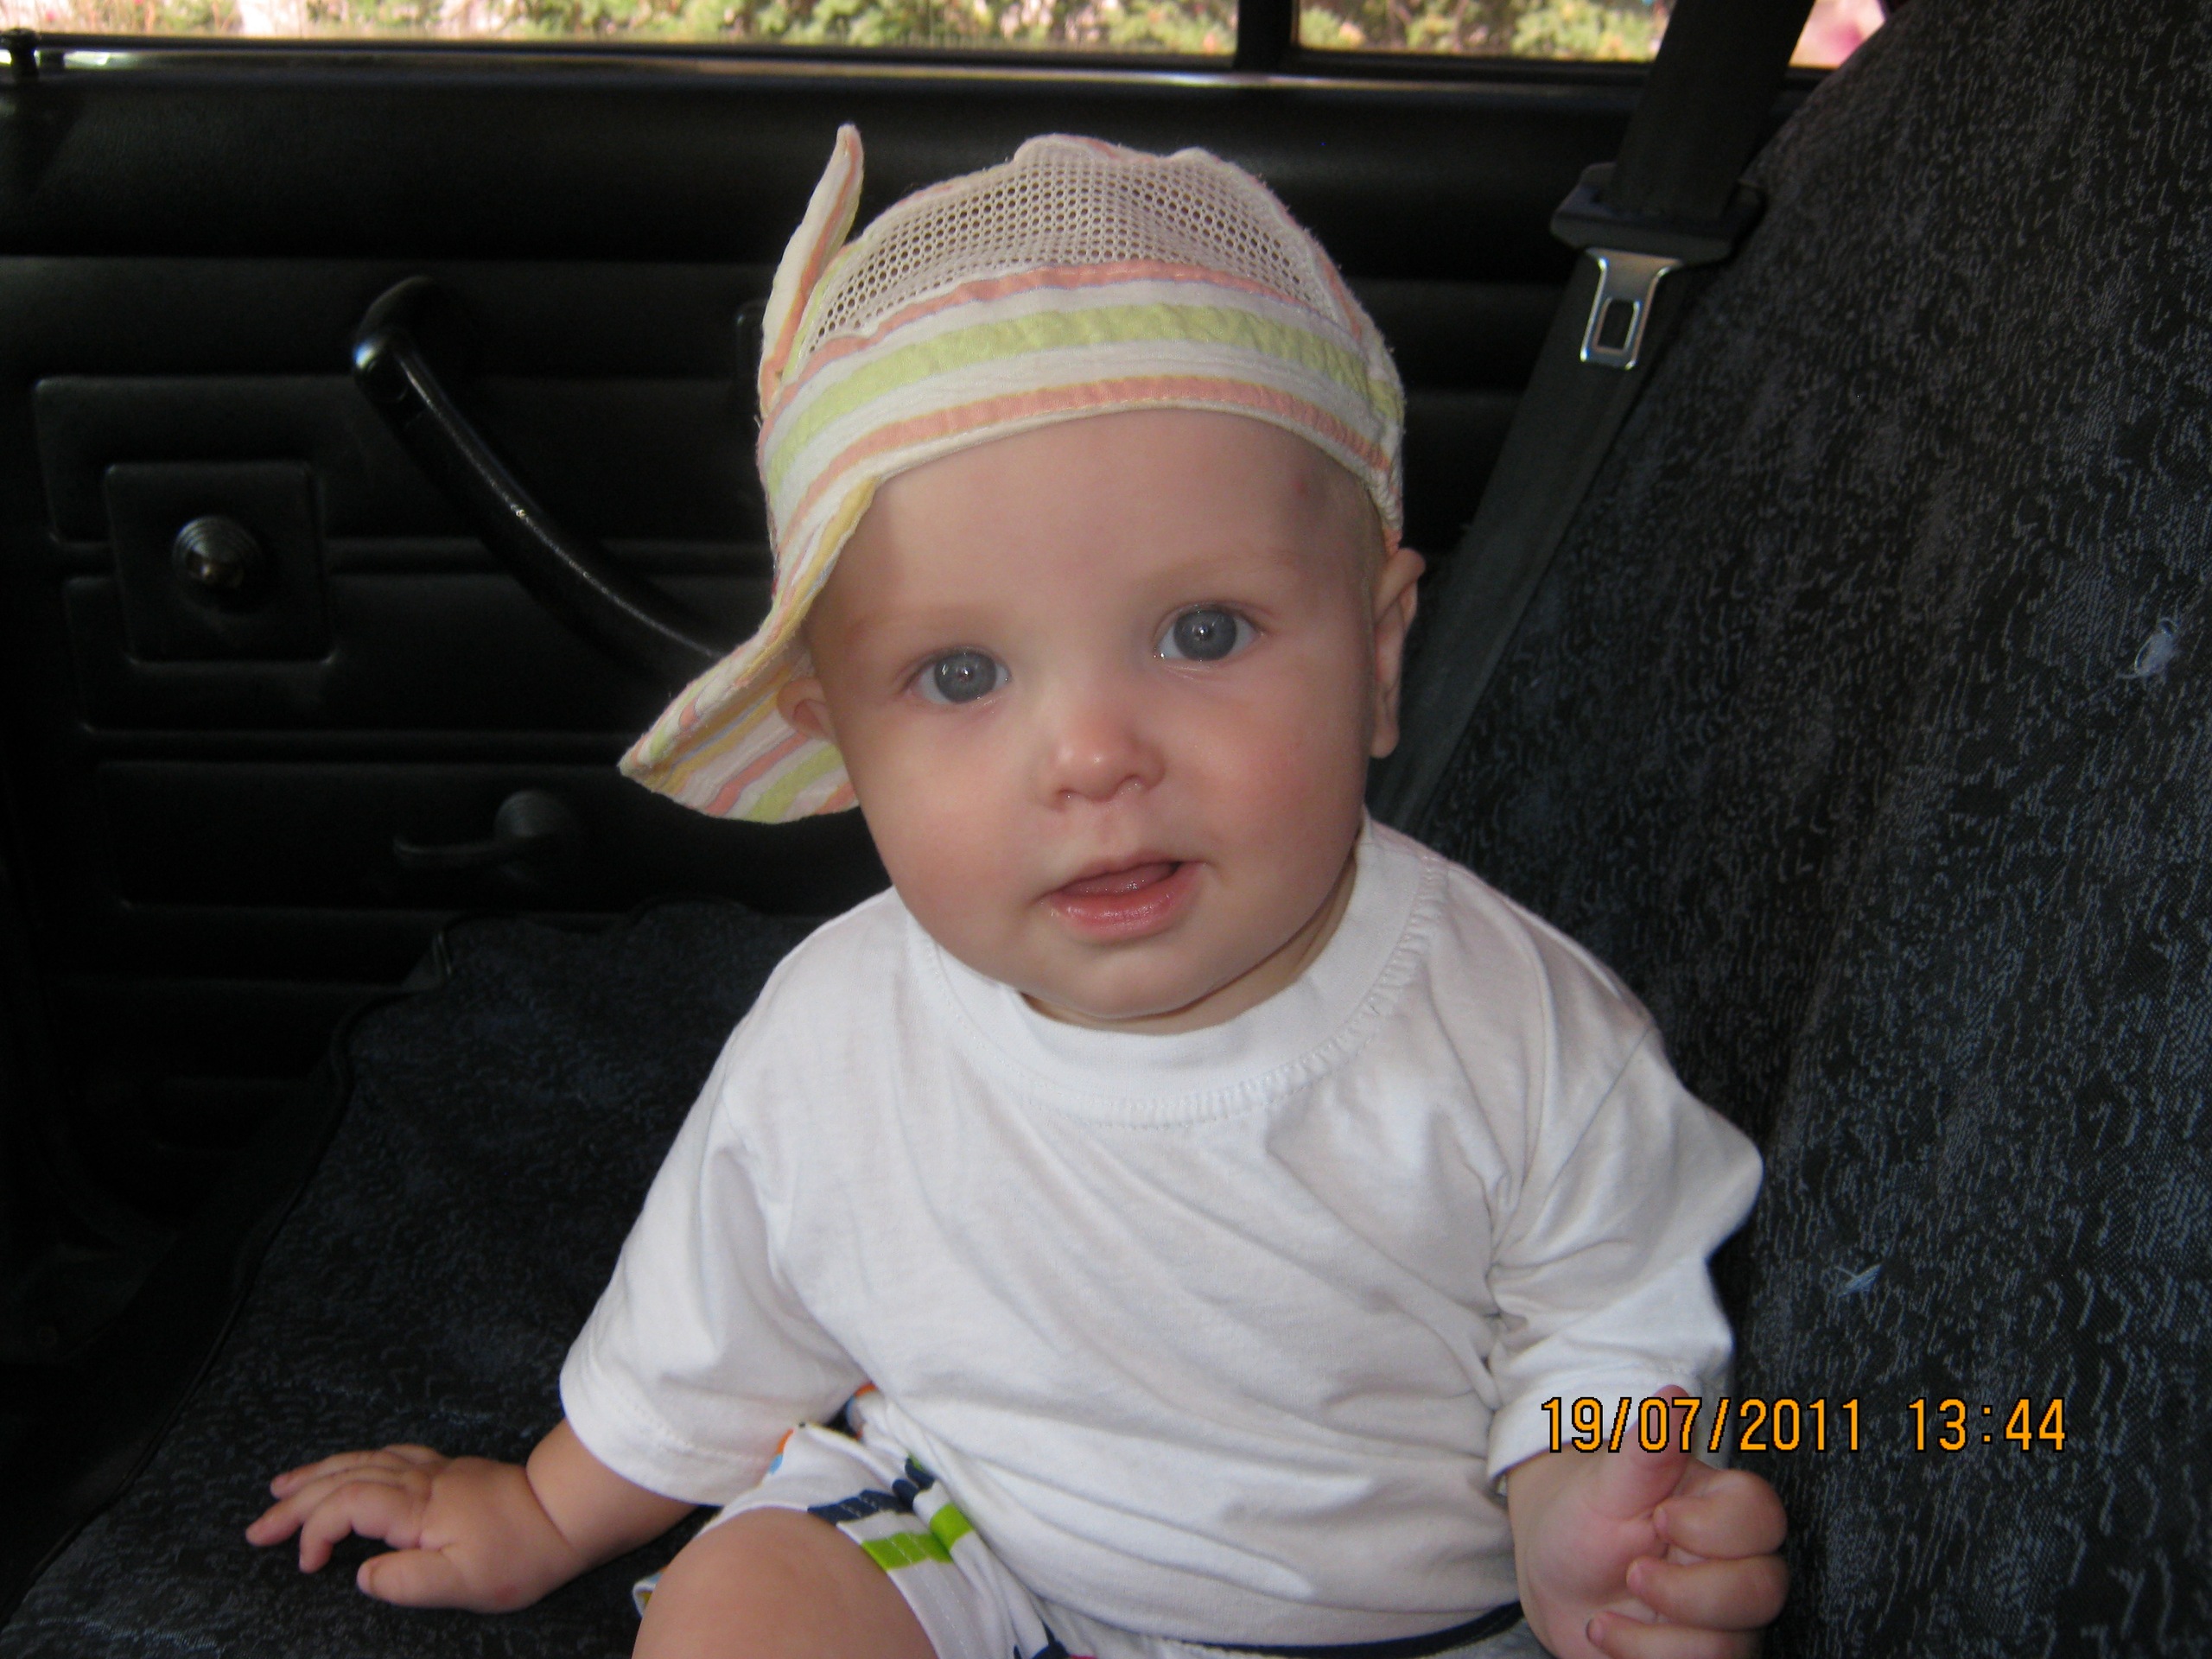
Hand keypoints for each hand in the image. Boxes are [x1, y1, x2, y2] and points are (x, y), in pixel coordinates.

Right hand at [245, 1444, 587, 1610]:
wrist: (565, 1516)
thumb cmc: (518, 1556)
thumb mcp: (463, 1585)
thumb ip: (406, 1582)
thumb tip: (363, 1576)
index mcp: (417, 1507)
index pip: (347, 1507)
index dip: (315, 1532)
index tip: (307, 1567)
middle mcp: (418, 1480)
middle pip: (344, 1479)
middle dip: (296, 1502)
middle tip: (257, 1528)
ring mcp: (431, 1470)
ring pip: (362, 1461)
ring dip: (317, 1474)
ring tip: (280, 1487)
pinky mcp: (445, 1471)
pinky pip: (386, 1455)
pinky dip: (354, 1461)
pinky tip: (343, 1467)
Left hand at [1505, 1389, 1786, 1658]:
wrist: (1554, 1576)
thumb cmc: (1585, 1517)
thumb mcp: (1606, 1483)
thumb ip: (1646, 1448)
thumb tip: (1674, 1399)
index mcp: (1719, 1508)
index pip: (1763, 1515)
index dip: (1718, 1527)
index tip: (1660, 1519)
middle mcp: (1734, 1565)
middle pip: (1765, 1589)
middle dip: (1692, 1591)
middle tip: (1633, 1572)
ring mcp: (1724, 1619)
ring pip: (1736, 1645)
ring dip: (1658, 1638)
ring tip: (1604, 1617)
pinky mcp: (1701, 1655)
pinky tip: (1607, 1637)